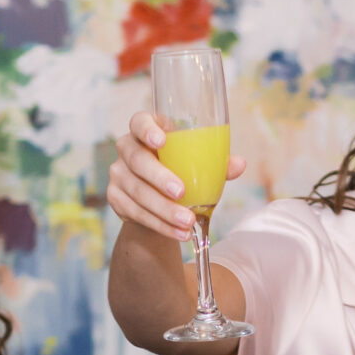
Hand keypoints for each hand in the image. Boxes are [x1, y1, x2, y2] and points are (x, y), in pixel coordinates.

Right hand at [107, 112, 244, 242]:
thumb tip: (239, 164)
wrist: (157, 201)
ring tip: (187, 222)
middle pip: (138, 161)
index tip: (160, 140)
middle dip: (159, 178)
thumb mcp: (196, 164)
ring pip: (138, 193)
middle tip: (181, 192)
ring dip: (164, 210)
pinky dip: (160, 225)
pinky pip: (137, 214)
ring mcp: (118, 174)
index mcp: (146, 131)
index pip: (138, 122)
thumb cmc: (180, 172)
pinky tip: (178, 232)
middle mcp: (127, 149)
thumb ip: (215, 163)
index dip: (147, 129)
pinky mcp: (116, 199)